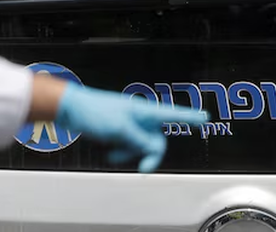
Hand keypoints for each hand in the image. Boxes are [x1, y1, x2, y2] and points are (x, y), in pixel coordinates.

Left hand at [55, 83, 209, 172]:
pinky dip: (122, 151)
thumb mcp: (122, 130)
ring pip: (141, 145)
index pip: (173, 114)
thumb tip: (153, 152)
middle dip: (149, 153)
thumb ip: (141, 142)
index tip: (205, 117)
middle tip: (144, 167)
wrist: (70, 109)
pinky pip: (128, 145)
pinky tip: (112, 153)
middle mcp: (139, 116)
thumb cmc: (94, 111)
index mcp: (144, 110)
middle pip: (157, 140)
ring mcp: (129, 123)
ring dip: (131, 153)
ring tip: (116, 154)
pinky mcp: (118, 130)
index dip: (190, 117)